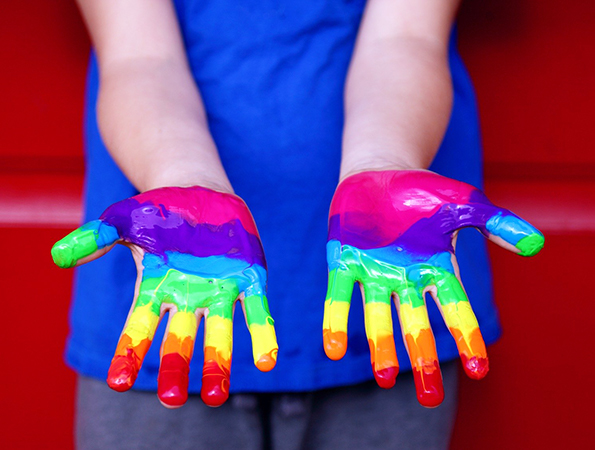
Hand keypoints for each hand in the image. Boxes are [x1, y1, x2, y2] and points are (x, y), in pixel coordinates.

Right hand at [52, 186, 276, 407]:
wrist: (200, 193)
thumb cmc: (158, 211)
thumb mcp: (123, 219)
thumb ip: (96, 237)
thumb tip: (58, 257)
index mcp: (155, 289)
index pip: (138, 327)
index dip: (128, 353)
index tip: (119, 382)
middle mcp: (187, 298)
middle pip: (179, 340)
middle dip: (175, 367)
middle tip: (172, 399)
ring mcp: (218, 292)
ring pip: (218, 334)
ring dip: (218, 364)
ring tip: (217, 396)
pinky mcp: (247, 280)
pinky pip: (255, 311)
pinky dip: (261, 333)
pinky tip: (267, 359)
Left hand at [323, 170, 543, 406]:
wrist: (380, 173)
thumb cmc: (424, 192)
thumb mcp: (464, 203)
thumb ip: (495, 223)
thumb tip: (535, 244)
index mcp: (435, 267)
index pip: (455, 307)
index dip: (467, 336)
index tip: (478, 368)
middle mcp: (405, 278)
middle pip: (416, 323)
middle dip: (421, 356)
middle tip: (429, 396)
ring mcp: (373, 271)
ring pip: (378, 315)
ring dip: (381, 345)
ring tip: (384, 378)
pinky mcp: (343, 261)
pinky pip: (340, 295)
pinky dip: (336, 319)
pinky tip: (333, 348)